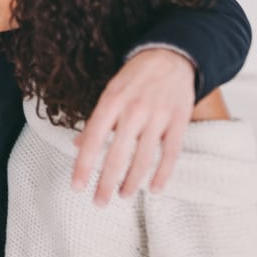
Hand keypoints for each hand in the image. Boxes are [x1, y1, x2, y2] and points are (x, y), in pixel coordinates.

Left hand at [71, 48, 194, 203]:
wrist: (171, 55)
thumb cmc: (135, 77)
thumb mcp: (110, 91)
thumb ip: (96, 120)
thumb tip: (77, 145)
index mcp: (112, 100)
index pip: (93, 138)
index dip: (84, 165)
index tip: (77, 187)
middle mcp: (134, 109)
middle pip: (118, 154)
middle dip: (106, 182)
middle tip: (99, 202)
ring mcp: (158, 115)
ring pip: (144, 158)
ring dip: (132, 183)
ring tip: (123, 196)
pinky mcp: (179, 120)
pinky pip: (171, 153)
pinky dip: (163, 174)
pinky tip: (155, 189)